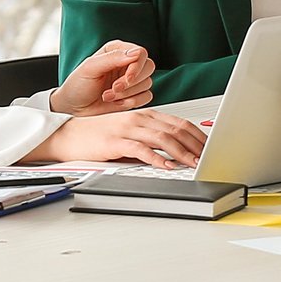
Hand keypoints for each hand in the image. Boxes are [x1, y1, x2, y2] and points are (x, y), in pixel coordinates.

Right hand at [31, 108, 206, 169]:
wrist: (69, 134)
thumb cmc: (99, 136)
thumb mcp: (130, 132)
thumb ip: (151, 137)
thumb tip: (176, 152)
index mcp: (146, 115)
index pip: (180, 123)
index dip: (198, 136)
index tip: (211, 147)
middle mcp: (139, 118)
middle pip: (176, 129)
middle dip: (196, 145)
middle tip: (209, 157)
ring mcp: (127, 128)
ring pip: (163, 138)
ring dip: (182, 152)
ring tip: (195, 163)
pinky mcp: (115, 141)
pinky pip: (141, 149)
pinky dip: (157, 158)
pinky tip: (167, 166)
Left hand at [50, 41, 155, 114]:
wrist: (73, 108)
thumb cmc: (78, 86)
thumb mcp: (90, 68)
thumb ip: (113, 58)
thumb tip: (136, 53)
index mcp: (116, 51)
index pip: (140, 53)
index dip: (137, 66)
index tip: (126, 78)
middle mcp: (126, 63)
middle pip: (148, 67)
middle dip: (131, 82)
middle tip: (114, 88)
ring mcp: (131, 80)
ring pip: (147, 83)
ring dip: (127, 94)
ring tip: (107, 96)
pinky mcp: (134, 95)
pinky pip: (146, 97)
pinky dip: (131, 102)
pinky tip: (115, 103)